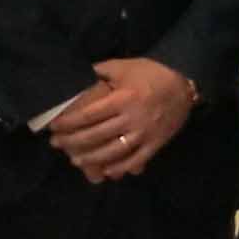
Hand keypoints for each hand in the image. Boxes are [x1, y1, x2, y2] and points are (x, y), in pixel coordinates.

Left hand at [38, 53, 200, 182]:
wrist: (184, 83)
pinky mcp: (156, 143)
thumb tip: (79, 74)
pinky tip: (107, 171)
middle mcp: (132, 118)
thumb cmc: (151, 73)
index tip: (54, 127)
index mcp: (123, 99)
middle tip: (57, 144)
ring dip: (91, 158)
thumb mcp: (124, 66)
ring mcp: (144, 133)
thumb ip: (101, 70)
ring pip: (113, 151)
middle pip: (96, 135)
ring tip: (75, 160)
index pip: (89, 115)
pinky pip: (136, 160)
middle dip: (73, 142)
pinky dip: (121, 168)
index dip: (68, 123)